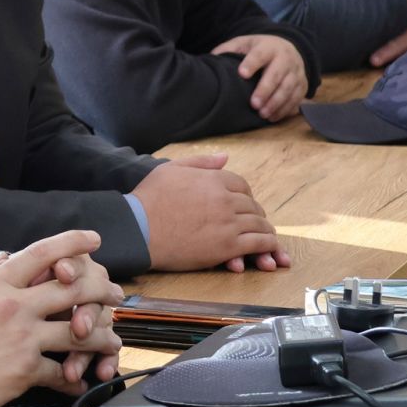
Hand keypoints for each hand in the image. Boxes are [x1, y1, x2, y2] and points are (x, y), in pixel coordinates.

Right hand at [0, 230, 123, 406]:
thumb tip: (3, 259)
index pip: (42, 252)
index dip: (72, 242)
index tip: (93, 239)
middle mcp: (14, 306)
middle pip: (73, 288)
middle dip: (101, 288)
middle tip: (115, 293)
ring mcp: (22, 338)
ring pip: (79, 331)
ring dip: (101, 335)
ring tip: (112, 339)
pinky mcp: (24, 371)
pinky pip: (62, 373)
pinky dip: (75, 379)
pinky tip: (81, 382)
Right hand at [133, 154, 291, 272]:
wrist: (139, 230)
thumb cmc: (149, 199)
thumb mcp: (170, 169)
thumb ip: (200, 162)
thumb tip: (225, 157)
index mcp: (212, 179)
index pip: (242, 185)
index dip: (245, 195)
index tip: (242, 204)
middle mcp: (224, 199)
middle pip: (252, 205)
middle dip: (255, 213)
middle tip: (254, 222)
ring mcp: (228, 223)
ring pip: (259, 224)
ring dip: (265, 230)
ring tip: (265, 236)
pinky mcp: (227, 246)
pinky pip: (258, 243)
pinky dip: (267, 245)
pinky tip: (267, 249)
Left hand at [211, 34, 307, 120]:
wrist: (288, 47)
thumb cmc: (260, 49)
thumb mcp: (244, 43)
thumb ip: (229, 49)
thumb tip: (211, 59)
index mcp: (268, 47)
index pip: (259, 55)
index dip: (251, 63)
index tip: (242, 74)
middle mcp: (285, 58)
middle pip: (276, 74)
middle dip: (265, 90)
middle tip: (254, 104)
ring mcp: (296, 72)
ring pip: (288, 88)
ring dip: (276, 103)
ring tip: (262, 114)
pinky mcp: (302, 85)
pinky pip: (296, 98)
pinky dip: (285, 109)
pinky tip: (273, 117)